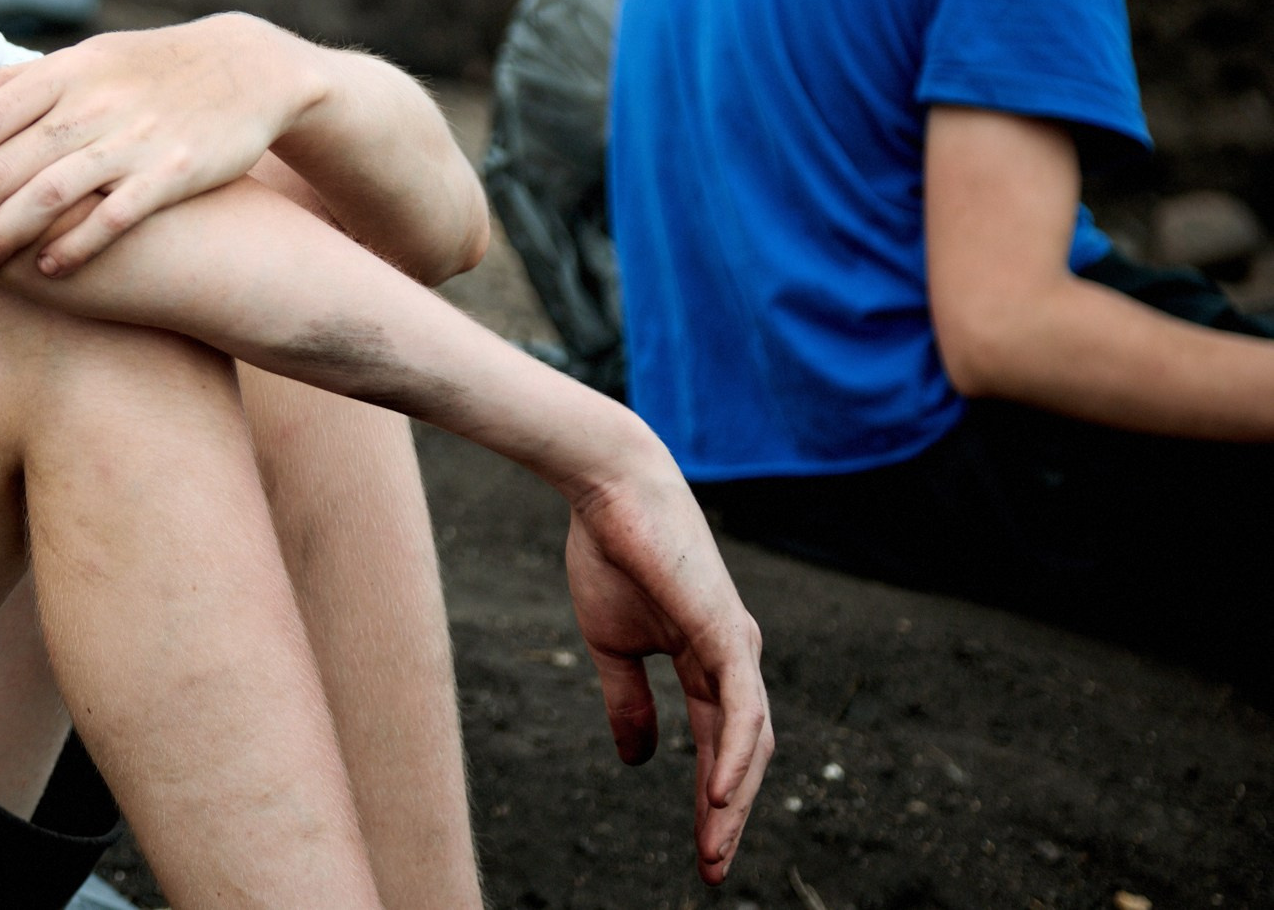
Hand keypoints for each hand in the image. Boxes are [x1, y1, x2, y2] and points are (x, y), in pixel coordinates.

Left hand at [0, 16, 321, 276]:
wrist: (249, 68)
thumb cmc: (149, 69)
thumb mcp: (83, 59)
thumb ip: (12, 84)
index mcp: (67, 71)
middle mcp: (94, 103)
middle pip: (7, 164)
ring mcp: (135, 138)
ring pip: (50, 192)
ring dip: (4, 234)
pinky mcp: (174, 172)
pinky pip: (115, 216)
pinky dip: (77, 244)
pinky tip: (49, 271)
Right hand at [562, 469, 771, 883]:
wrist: (608, 489)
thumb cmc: (611, 553)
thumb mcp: (612, 646)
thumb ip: (628, 702)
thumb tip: (636, 762)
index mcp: (707, 662)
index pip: (719, 744)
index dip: (712, 801)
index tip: (702, 854)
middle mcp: (734, 659)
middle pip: (745, 754)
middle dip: (730, 816)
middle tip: (712, 871)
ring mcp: (736, 645)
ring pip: (751, 741)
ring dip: (735, 800)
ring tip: (714, 848)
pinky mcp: (727, 631)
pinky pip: (741, 708)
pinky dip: (734, 755)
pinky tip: (719, 795)